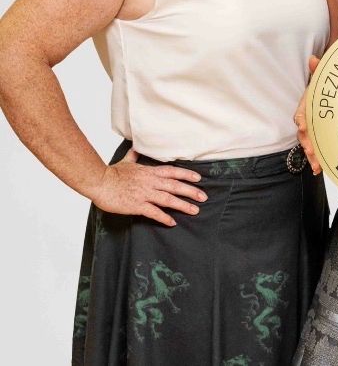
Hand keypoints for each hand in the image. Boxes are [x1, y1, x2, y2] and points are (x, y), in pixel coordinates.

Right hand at [90, 149, 205, 226]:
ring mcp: (145, 193)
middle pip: (175, 186)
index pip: (173, 172)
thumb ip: (134, 156)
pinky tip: (172, 222)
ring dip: (183, 205)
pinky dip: (164, 217)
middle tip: (204, 197)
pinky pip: (154, 212)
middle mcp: (151, 182)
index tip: (198, 179)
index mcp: (150, 172)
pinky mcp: (137, 205)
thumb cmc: (112, 173)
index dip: (187, 175)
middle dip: (191, 191)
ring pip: (168, 199)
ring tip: (195, 210)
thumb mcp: (126, 162)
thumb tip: (136, 148)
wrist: (100, 182)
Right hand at [294, 55, 321, 174]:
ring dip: (312, 154)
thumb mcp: (326, 75)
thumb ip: (320, 69)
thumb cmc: (329, 83)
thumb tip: (313, 59)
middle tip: (312, 150)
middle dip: (307, 142)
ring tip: (317, 166)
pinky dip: (319, 159)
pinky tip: (320, 169)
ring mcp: (315, 127)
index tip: (304, 125)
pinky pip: (318, 148)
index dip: (303, 118)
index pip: (302, 111)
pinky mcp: (323, 136)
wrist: (336, 88)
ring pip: (310, 143)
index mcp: (309, 103)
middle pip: (305, 132)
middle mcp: (310, 117)